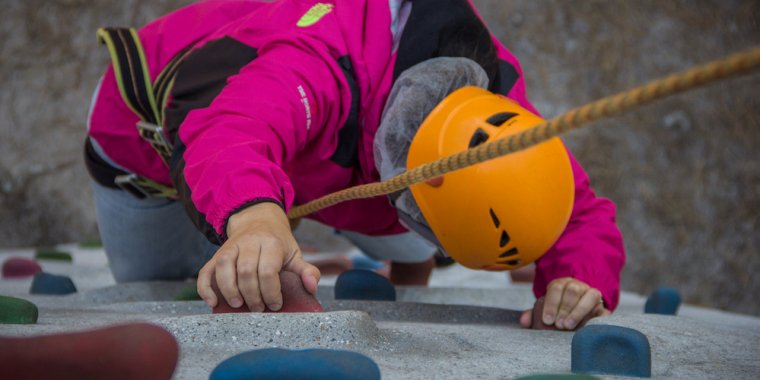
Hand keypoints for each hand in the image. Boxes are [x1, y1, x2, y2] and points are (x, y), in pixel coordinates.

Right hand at [197, 202, 319, 311]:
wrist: (258, 220)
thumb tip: (312, 287)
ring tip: (238, 305)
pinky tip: (213, 302)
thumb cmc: (278, 244)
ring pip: (224, 268)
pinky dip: (206, 288)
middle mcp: (249, 242)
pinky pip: (206, 270)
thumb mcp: (295, 254)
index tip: (275, 305)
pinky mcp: (217, 254)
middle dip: (252, 295)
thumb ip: (306, 271)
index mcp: (271, 243)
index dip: (271, 292)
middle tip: (259, 308)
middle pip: (246, 271)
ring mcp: (230, 247)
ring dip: (230, 290)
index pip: (268, 270)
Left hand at [519, 277, 609, 329]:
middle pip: (572, 291)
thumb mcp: (545, 310)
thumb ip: (533, 314)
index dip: (551, 304)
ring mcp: (592, 294)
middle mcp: (577, 285)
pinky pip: (603, 308)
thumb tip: (524, 321)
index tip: (547, 320)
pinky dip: (598, 316)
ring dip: (578, 311)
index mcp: (561, 284)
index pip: (556, 288)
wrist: (580, 309)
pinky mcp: (603, 306)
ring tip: (569, 326)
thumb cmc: (558, 312)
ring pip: (589, 296)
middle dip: (564, 308)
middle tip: (558, 325)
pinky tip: (589, 325)